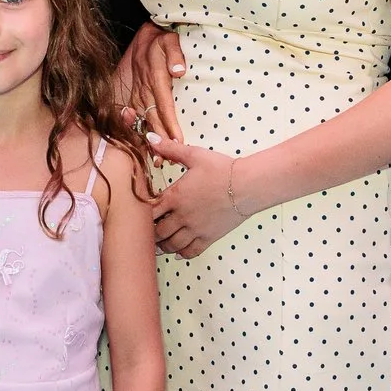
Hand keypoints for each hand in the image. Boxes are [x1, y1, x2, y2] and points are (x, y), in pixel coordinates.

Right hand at [113, 25, 187, 189]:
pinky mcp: (134, 95)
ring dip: (149, 140)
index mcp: (154, 77)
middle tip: (166, 160)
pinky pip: (135, 117)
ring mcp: (137, 93)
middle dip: (159, 140)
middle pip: (152, 118)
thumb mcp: (169, 39)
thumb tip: (179, 70)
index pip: (164, 104)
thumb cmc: (160, 38)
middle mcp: (143, 88)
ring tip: (157, 160)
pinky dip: (139, 133)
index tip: (178, 140)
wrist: (144, 35)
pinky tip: (144, 148)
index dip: (170, 124)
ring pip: (142, 120)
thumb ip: (175, 53)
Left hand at [142, 133, 255, 257]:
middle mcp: (182, 216)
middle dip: (151, 232)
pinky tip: (179, 249)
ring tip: (159, 242)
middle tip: (149, 229)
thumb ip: (170, 149)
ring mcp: (196, 229)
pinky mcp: (209, 237)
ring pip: (172, 245)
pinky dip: (182, 253)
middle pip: (158, 232)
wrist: (247, 185)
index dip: (143, 213)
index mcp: (175, 197)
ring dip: (163, 245)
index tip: (143, 211)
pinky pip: (191, 252)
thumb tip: (150, 138)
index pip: (149, 211)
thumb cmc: (222, 169)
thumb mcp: (194, 155)